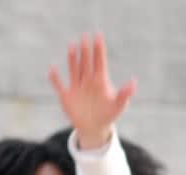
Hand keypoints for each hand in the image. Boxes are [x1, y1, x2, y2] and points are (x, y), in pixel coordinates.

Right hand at [49, 32, 136, 150]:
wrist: (93, 127)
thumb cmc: (108, 115)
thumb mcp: (119, 106)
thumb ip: (124, 94)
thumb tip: (133, 83)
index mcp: (100, 81)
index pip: (99, 62)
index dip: (99, 50)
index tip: (98, 36)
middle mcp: (88, 80)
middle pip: (86, 62)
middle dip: (86, 50)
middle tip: (85, 36)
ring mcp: (76, 87)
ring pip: (74, 70)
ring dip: (73, 59)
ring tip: (72, 46)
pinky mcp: (66, 96)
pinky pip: (59, 85)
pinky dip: (55, 78)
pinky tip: (53, 69)